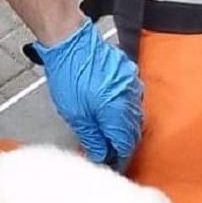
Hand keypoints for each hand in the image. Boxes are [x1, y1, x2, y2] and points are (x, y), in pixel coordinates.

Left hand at [30, 18, 142, 167]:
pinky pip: (130, 97)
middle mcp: (130, 98)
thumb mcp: (75, 114)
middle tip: (105, 150)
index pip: (125, 143)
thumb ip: (91, 136)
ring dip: (120, 125)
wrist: (70, 41)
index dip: (117, 156)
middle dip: (119, 142)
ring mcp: (131, 83)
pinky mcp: (128, 73)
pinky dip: (121, 108)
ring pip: (132, 114)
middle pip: (131, 130)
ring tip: (104, 132)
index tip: (109, 161)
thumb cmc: (69, 73)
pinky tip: (108, 112)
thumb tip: (99, 152)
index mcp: (118, 111)